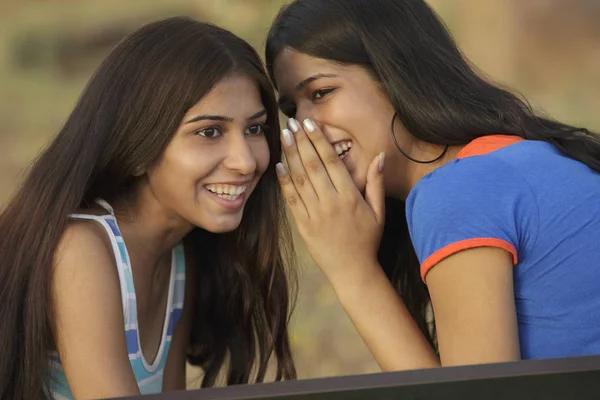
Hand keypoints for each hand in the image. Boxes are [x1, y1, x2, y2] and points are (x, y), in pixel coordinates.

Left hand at [276, 118, 385, 285]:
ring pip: (300, 179)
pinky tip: (279, 166)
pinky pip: (292, 200)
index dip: (319, 140)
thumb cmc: (368, 240)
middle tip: (291, 123)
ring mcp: (315, 214)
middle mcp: (330, 202)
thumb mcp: (379, 212)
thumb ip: (377, 183)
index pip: (331, 161)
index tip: (310, 123)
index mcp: (350, 196)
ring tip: (284, 136)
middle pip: (312, 165)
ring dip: (290, 155)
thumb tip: (380, 155)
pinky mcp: (303, 225)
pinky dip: (285, 182)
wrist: (352, 271)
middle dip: (301, 141)